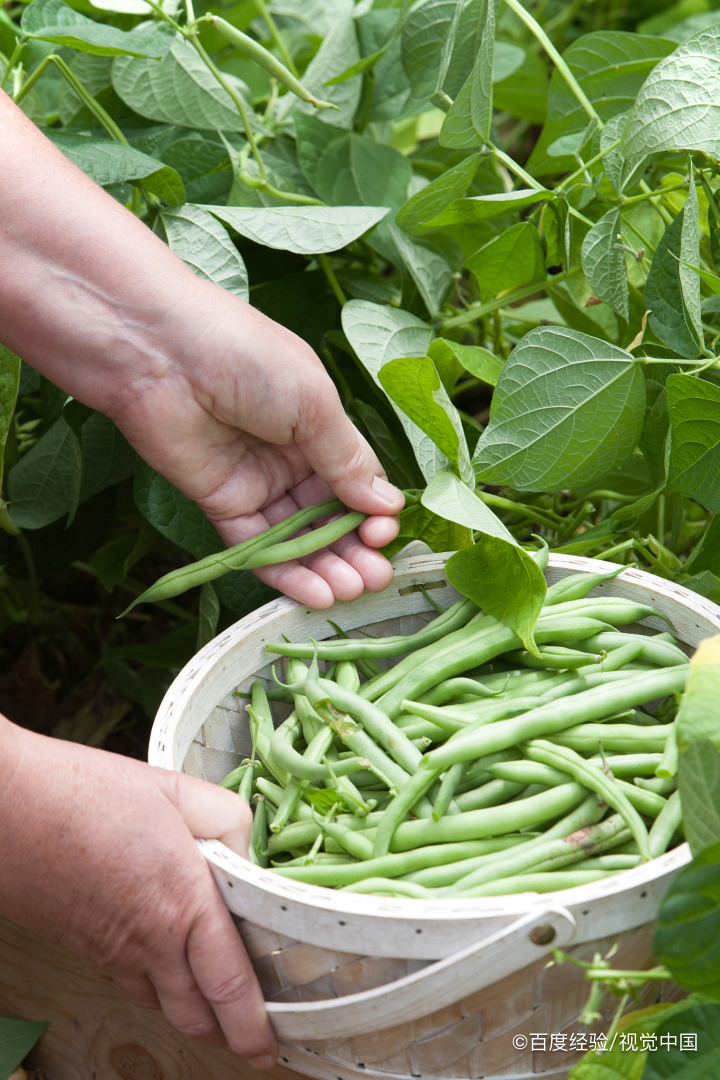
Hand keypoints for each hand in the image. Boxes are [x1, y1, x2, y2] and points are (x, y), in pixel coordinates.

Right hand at [0, 718, 277, 1065]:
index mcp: (182, 903)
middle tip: (254, 1030)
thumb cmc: (84, 794)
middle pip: (196, 1015)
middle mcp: (149, 941)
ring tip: (216, 998)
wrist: (6, 807)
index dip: (254, 1026)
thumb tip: (247, 852)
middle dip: (229, 1031)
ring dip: (191, 1011)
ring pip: (161, 1005)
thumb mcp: (174, 789)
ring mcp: (111, 951)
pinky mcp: (84, 946)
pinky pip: (129, 981)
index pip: (229, 985)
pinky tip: (164, 959)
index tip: (270, 1048)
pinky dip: (155, 985)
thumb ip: (226, 819)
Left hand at [106, 281, 404, 608]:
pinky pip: (256, 546)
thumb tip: (388, 503)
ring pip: (297, 537)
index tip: (386, 534)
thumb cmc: (246, 357)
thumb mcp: (314, 403)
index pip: (356, 480)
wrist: (160, 354)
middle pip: (330, 515)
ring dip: (326, 567)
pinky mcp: (220, 504)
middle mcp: (290, 456)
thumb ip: (347, 458)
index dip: (373, 511)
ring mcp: (255, 482)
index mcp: (318, 424)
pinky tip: (315, 593)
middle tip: (376, 579)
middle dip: (355, 549)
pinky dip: (285, 572)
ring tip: (352, 592)